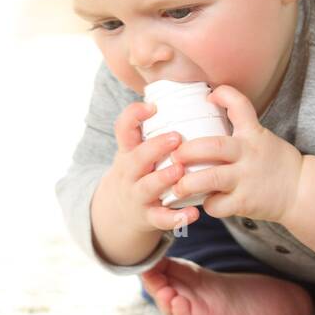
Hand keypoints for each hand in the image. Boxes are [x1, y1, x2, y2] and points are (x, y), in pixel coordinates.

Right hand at [96, 100, 200, 235]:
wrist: (121, 212)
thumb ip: (155, 130)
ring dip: (162, 179)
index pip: (123, 129)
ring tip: (179, 172)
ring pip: (146, 188)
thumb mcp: (137, 150)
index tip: (151, 106)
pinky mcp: (148, 217)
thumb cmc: (141, 172)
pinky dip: (176, 217)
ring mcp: (137, 196)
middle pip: (135, 159)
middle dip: (154, 148)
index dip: (133, 116)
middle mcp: (129, 173)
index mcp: (128, 151)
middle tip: (175, 137)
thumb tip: (191, 96)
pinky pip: (161, 219)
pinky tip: (193, 214)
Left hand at [166, 84, 304, 222]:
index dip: (223, 96)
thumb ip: (238, 127)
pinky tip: (206, 201)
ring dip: (188, 182)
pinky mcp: (245, 202)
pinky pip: (217, 204)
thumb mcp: (261, 136)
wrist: (301, 190)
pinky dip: (207, 204)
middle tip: (174, 155)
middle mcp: (248, 154)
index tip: (209, 96)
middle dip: (188, 150)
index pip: (240, 105)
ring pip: (210, 178)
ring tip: (177, 186)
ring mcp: (246, 179)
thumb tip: (207, 108)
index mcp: (253, 134)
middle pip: (213, 146)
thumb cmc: (275, 162)